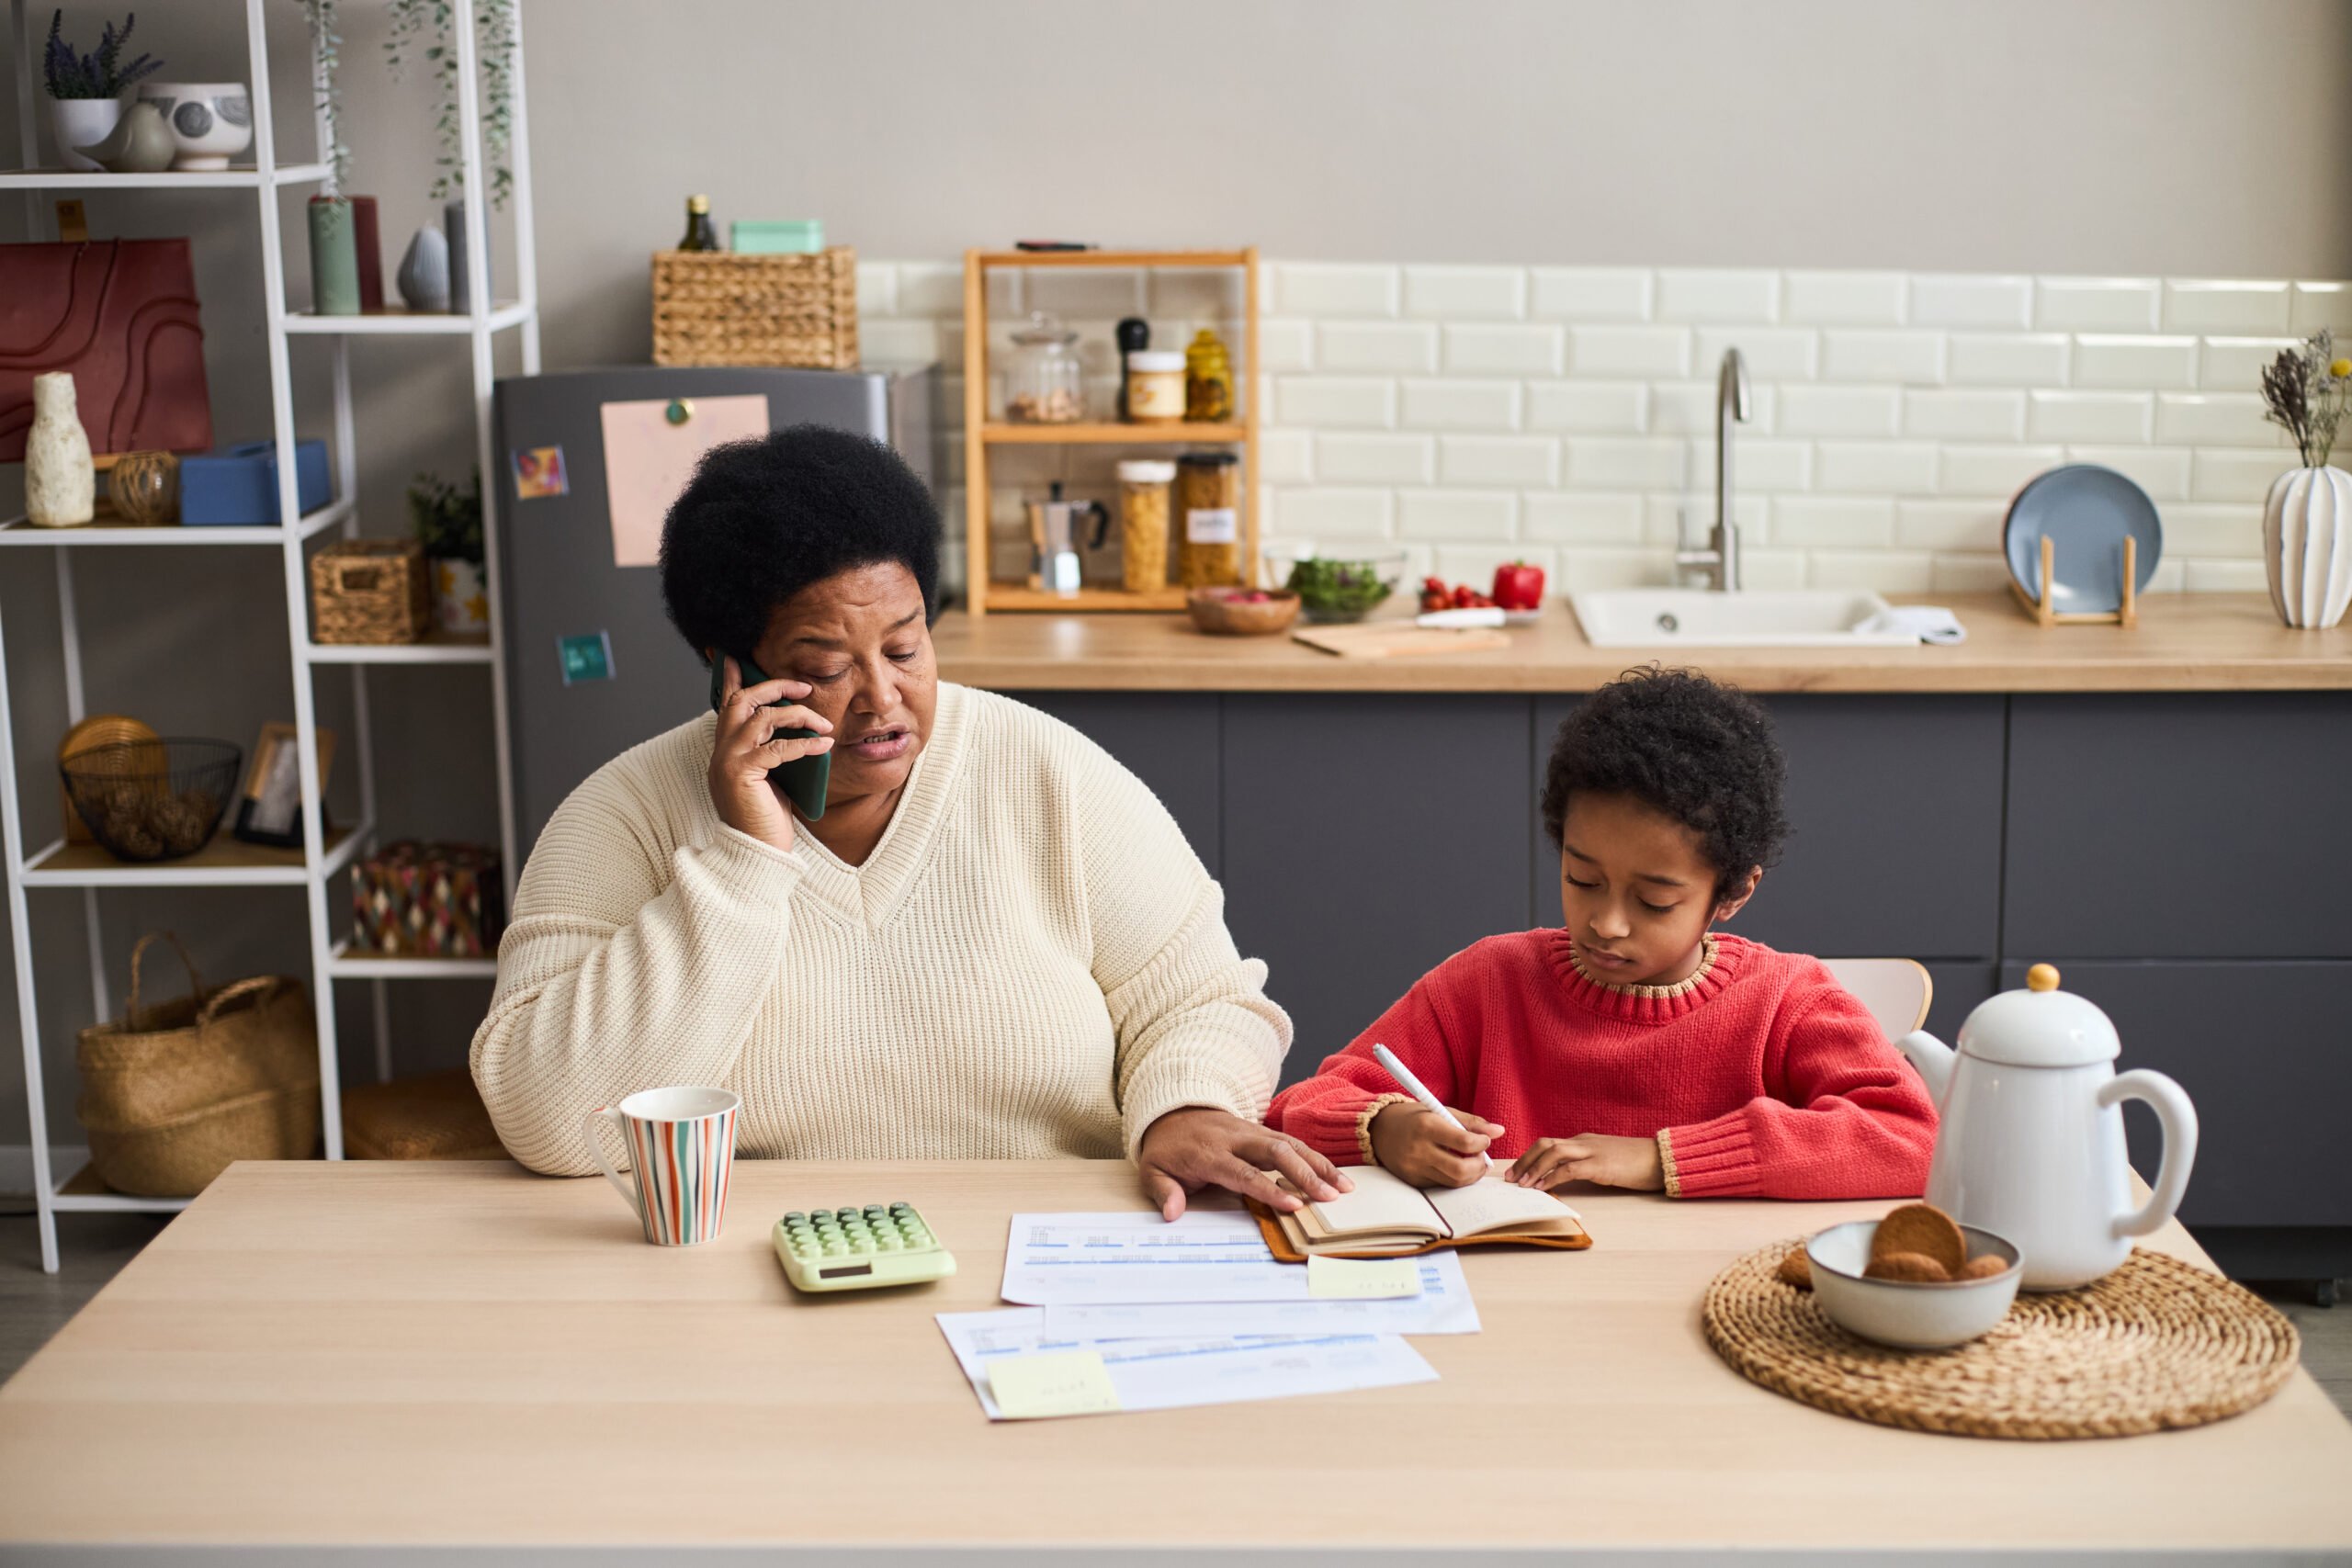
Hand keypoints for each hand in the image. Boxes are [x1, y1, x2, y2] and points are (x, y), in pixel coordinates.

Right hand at [707, 657, 832, 850]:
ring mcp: (728, 761)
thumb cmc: (766, 820)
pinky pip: (776, 747)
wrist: (755, 855)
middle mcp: (721, 751)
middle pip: (742, 701)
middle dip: (773, 687)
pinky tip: (824, 745)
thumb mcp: (770, 779)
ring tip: (823, 724)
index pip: (725, 705)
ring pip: (761, 717)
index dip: (730, 679)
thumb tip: (799, 729)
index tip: (736, 657)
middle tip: (802, 687)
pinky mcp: (741, 774)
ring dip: (797, 715)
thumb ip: (772, 752)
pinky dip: (804, 743)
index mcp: (725, 751)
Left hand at [1136, 1107, 1352, 1220]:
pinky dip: (1314, 1157)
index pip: (1244, 1172)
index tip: (1293, 1205)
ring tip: (1345, 1188)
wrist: (1171, 1111)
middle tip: (1331, 1197)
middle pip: (1276, 1151)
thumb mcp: (1152, 1170)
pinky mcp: (1261, 1130)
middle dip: (1306, 1174)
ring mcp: (1251, 1131)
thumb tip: (1172, 1213)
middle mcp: (1235, 1138)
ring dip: (1319, 1164)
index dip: (1269, 1188)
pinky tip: (1334, 1174)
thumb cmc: (1167, 1149)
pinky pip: (1291, 1141)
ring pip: (1290, 1143)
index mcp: (1209, 1152)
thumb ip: (1163, 1192)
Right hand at [1368, 1102, 1500, 1188]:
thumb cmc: (1414, 1117)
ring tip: (1471, 1162)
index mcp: (1427, 1126)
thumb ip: (1471, 1122)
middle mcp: (1419, 1149)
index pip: (1465, 1143)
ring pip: (1454, 1181)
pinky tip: (1453, 1166)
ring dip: (1470, 1174)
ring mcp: (1414, 1168)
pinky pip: (1442, 1185)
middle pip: (1461, 1169)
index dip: (1482, 1143)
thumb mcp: (1440, 1110)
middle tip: (1481, 1157)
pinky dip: (1454, 1178)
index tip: (1484, 1140)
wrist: (1378, 1130)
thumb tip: (1499, 1131)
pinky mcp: (1413, 1181)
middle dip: (1479, 1166)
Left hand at [1508, 1133, 1663, 1191]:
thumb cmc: (1637, 1163)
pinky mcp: (1600, 1165)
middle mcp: (1584, 1142)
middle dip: (1525, 1160)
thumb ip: (1588, 1164)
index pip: (1549, 1144)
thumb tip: (1567, 1178)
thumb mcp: (1607, 1160)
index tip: (1517, 1171)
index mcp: (1584, 1141)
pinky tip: (1543, 1188)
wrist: (1663, 1159)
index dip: (1530, 1156)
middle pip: (1545, 1144)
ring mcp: (1592, 1151)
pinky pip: (1569, 1169)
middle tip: (1511, 1178)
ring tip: (1522, 1184)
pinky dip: (1552, 1177)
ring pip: (1553, 1152)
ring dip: (1534, 1168)